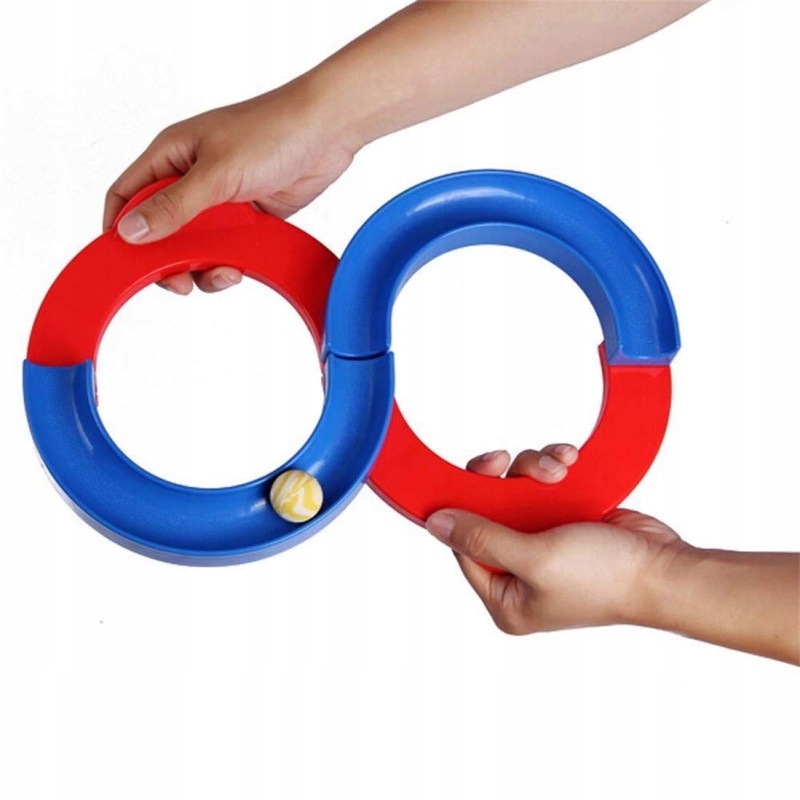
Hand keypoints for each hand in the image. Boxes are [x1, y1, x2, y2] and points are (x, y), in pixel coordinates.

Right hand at [103, 79, 357, 293]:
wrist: (328, 133)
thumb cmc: (272, 132)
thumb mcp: (216, 173)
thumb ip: (174, 206)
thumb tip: (129, 231)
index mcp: (170, 156)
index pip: (126, 195)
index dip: (120, 229)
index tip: (125, 263)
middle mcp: (190, 178)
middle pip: (160, 229)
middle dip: (167, 259)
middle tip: (180, 282)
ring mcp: (219, 200)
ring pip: (195, 246)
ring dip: (202, 266)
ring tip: (222, 274)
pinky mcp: (247, 218)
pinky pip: (226, 249)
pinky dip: (229, 264)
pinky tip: (240, 269)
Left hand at [426, 446, 684, 633]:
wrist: (665, 568)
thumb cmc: (605, 578)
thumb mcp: (533, 559)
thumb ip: (482, 538)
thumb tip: (434, 524)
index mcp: (505, 597)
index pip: (463, 546)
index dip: (461, 508)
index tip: (467, 474)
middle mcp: (519, 573)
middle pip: (485, 512)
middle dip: (501, 481)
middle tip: (503, 459)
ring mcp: (542, 545)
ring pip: (514, 491)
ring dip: (533, 470)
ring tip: (557, 467)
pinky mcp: (563, 522)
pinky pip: (542, 485)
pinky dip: (552, 468)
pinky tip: (568, 459)